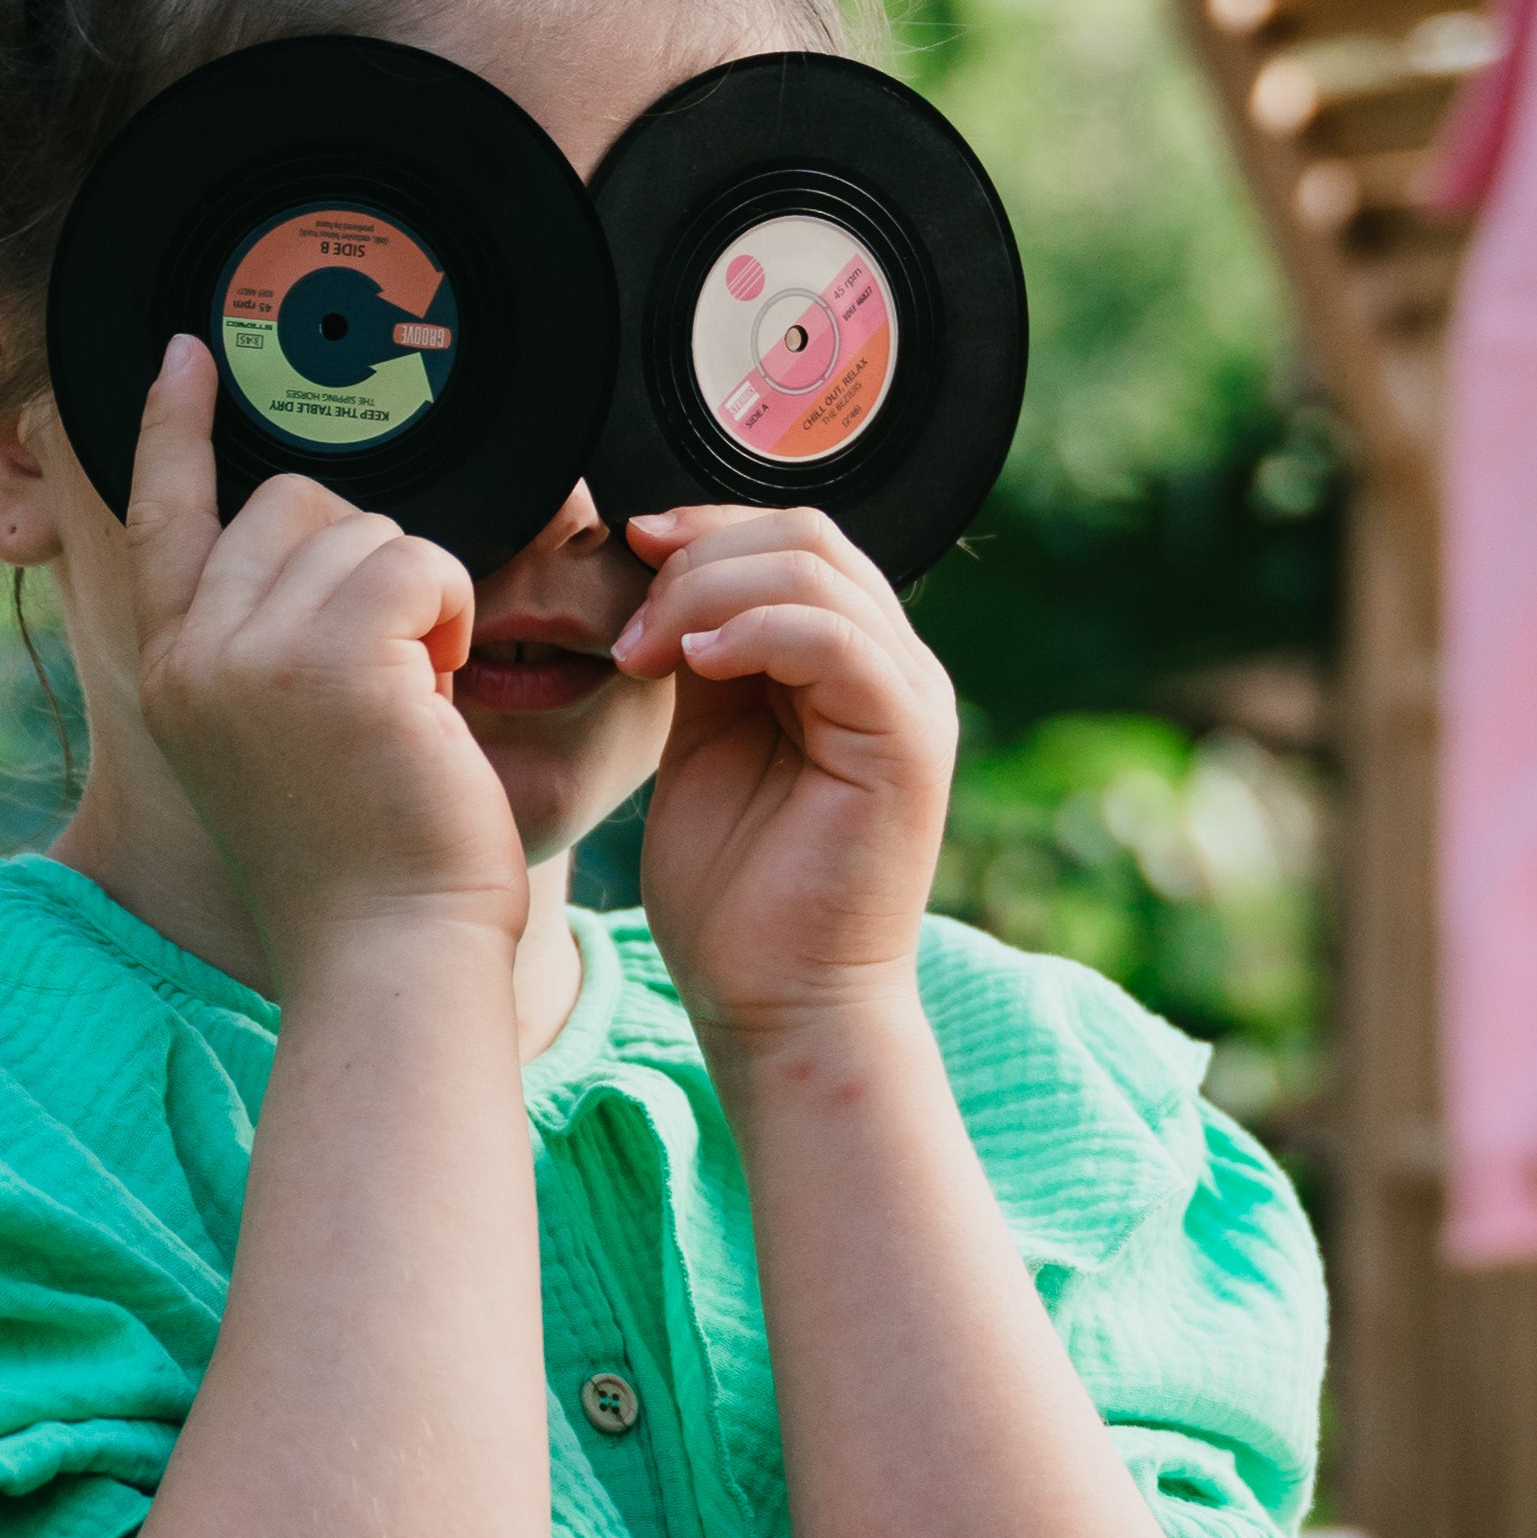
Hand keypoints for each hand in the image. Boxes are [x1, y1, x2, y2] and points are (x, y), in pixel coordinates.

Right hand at [123, 338, 520, 966]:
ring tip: (416, 702)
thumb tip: (313, 543)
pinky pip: (420, 561)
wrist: (390, 956)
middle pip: (288, 502)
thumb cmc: (364, 869)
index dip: (173, 426)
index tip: (184, 356)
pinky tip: (443, 699)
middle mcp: (196, 655)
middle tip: (397, 669)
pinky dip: (453, 614)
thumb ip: (262, 645)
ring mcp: (257, 655)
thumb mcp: (273, 745)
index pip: (160, 513)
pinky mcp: (336, 660)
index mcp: (173, 674)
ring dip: (419, 596)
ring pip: (362, 527)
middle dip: (364, 557)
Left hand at [616, 504, 955, 1055]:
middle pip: (807, 538)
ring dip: (708, 593)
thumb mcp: (703, 742)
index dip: (703, 531)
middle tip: (631, 626)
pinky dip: (750, 630)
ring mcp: (910, 702)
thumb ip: (706, 657)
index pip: (792, 542)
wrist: (778, 1006)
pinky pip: (834, 638)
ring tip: (647, 655)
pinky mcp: (908, 742)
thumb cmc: (736, 897)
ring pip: (816, 571)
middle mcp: (895, 671)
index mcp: (851, 666)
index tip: (626, 557)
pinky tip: (691, 668)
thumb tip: (668, 576)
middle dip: (699, 557)